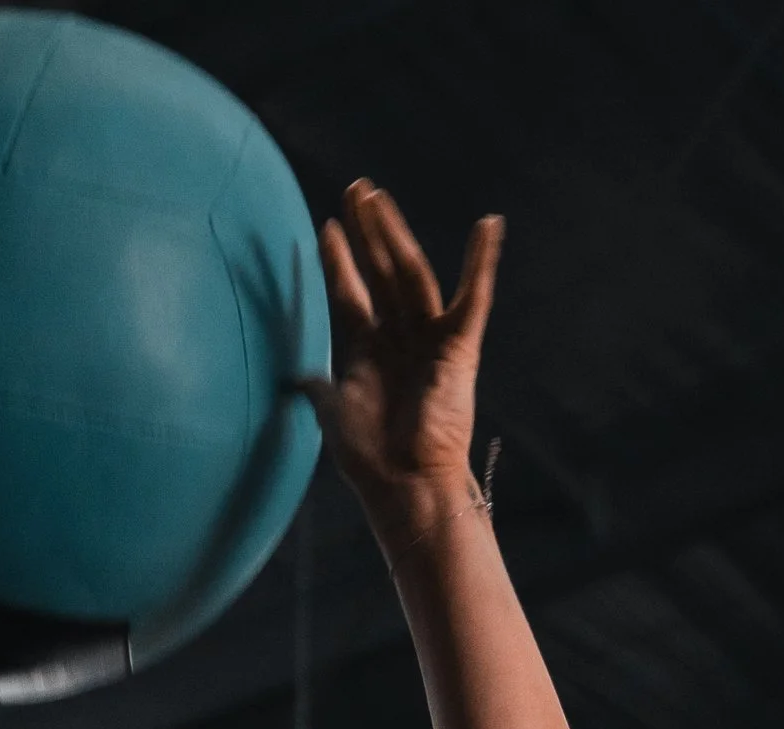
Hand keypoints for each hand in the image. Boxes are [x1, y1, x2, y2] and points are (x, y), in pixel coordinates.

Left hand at [305, 180, 501, 555]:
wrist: (405, 484)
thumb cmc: (369, 459)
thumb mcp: (331, 414)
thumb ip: (317, 387)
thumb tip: (295, 376)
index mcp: (370, 352)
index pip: (351, 295)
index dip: (338, 262)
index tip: (326, 229)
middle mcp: (400, 339)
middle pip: (380, 273)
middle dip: (367, 232)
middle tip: (355, 189)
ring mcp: (430, 339)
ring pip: (410, 274)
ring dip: (393, 234)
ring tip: (376, 196)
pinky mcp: (460, 347)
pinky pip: (473, 298)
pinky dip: (482, 264)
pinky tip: (488, 225)